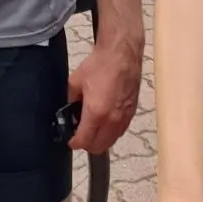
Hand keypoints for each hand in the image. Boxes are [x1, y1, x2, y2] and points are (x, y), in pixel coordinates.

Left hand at [64, 36, 140, 153]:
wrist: (122, 54)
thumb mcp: (75, 81)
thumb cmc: (100, 64)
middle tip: (79, 134)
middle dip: (87, 144)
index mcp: (96, 112)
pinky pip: (120, 132)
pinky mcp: (132, 113)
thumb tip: (70, 110)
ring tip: (92, 128)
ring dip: (100, 140)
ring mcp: (124, 118)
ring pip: (111, 141)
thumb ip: (71, 99)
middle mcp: (112, 119)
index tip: (70, 140)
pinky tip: (105, 122)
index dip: (74, 143)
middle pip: (99, 147)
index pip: (84, 141)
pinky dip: (111, 132)